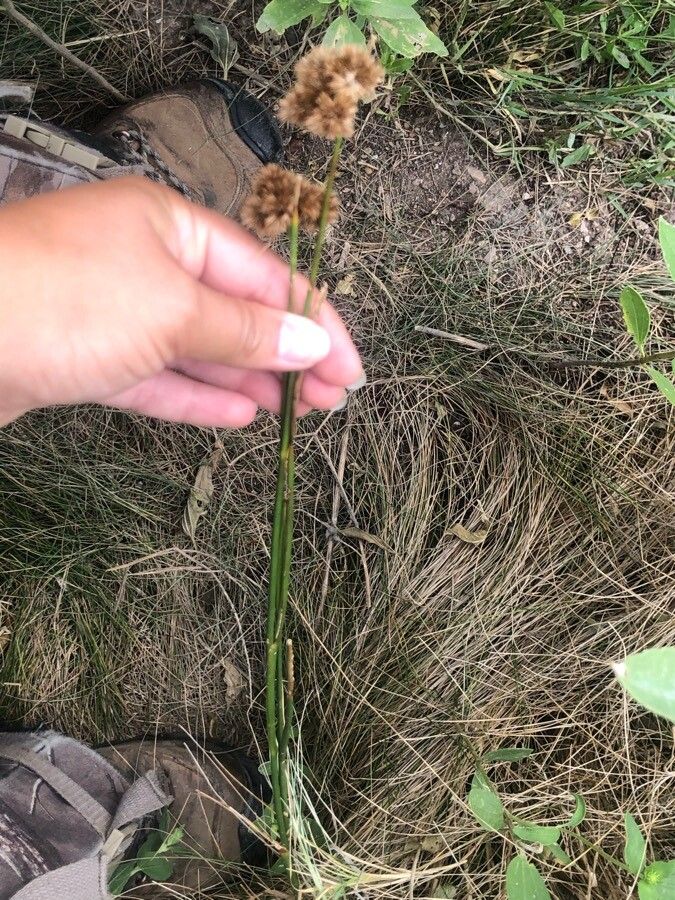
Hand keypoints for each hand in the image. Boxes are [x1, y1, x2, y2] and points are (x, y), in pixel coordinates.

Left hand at [0, 177, 362, 426]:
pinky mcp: (88, 358)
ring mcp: (114, 312)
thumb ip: (244, 329)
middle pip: (234, 311)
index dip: (314, 322)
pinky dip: (197, 398)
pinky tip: (238, 416)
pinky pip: (158, 379)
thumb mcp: (171, 309)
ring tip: (297, 413)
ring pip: (199, 350)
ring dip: (248, 381)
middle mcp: (144, 263)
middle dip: (285, 356)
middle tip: (331, 400)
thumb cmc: (57, 298)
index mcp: (169, 226)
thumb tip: (309, 342)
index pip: (262, 273)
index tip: (350, 369)